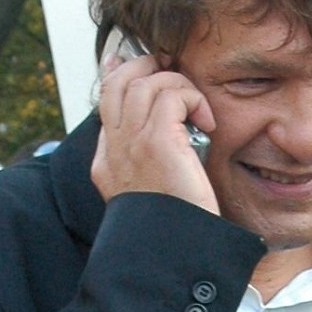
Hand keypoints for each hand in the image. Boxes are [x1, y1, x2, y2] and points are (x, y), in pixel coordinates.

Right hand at [91, 54, 218, 214]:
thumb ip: (150, 158)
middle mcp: (114, 149)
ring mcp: (131, 143)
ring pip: (144, 82)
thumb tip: (168, 127)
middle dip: (144, 65)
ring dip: (176, 83)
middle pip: (118, 82)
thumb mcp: (153, 189)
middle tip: (168, 65)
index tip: (126, 59)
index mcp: (108, 161)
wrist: (175, 251)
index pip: (105, 102)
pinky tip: (206, 122)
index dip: (116, 73)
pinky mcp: (156, 142)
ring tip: (196, 106)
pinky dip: (192, 98)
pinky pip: (171, 95)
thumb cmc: (176, 223)